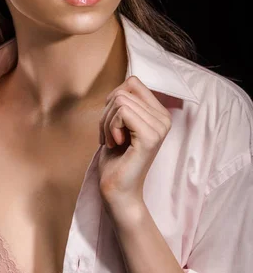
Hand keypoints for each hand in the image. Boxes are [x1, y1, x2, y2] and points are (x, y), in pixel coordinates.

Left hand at [97, 75, 171, 204]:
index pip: (133, 82)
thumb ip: (125, 102)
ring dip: (107, 122)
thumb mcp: (119, 123)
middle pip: (123, 91)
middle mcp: (164, 118)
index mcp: (159, 113)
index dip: (114, 99)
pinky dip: (110, 127)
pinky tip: (114, 144)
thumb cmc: (116, 159)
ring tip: (112, 141)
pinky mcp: (150, 137)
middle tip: (109, 136)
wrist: (117, 190)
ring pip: (120, 101)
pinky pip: (122, 112)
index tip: (112, 122)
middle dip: (107, 113)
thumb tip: (126, 81)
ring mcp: (159, 127)